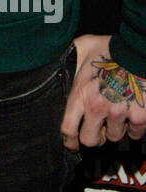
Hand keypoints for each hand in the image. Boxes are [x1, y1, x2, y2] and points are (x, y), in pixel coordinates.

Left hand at [60, 33, 145, 149]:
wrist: (139, 50)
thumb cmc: (110, 48)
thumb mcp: (82, 48)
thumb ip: (70, 57)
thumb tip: (54, 54)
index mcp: (81, 94)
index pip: (68, 129)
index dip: (69, 140)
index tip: (72, 144)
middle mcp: (98, 107)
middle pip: (90, 140)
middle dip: (94, 137)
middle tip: (98, 129)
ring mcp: (120, 113)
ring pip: (114, 136)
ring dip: (115, 128)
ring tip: (117, 112)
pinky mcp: (140, 116)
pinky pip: (135, 133)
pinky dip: (134, 127)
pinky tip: (132, 113)